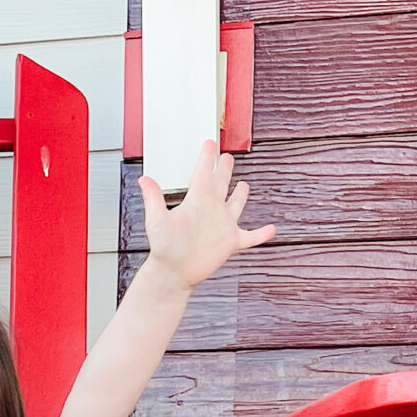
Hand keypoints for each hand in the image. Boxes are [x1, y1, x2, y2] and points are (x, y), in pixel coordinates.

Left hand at [137, 142, 274, 291]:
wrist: (173, 273)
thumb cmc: (163, 248)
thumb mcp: (157, 220)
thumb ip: (154, 199)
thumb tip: (144, 179)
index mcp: (196, 200)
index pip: (203, 173)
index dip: (207, 158)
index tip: (209, 143)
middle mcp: (211, 210)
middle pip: (220, 184)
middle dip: (224, 170)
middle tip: (227, 157)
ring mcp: (222, 225)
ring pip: (235, 205)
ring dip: (240, 196)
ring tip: (244, 186)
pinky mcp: (231, 242)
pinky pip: (251, 237)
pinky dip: (262, 234)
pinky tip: (272, 229)